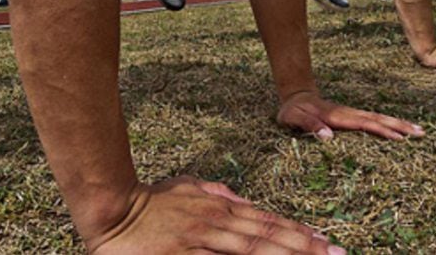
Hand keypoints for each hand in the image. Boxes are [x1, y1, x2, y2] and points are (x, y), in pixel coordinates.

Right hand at [89, 176, 343, 253]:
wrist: (111, 208)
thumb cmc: (149, 202)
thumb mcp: (186, 187)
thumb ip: (215, 191)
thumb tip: (240, 198)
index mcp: (219, 207)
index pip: (267, 221)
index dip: (298, 232)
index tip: (325, 241)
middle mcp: (217, 222)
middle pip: (268, 237)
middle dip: (305, 248)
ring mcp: (202, 240)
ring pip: (252, 251)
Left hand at [277, 91, 423, 141]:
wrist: (296, 96)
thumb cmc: (293, 111)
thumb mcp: (295, 119)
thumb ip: (310, 126)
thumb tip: (328, 137)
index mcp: (338, 117)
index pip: (364, 124)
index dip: (382, 131)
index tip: (399, 138)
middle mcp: (349, 114)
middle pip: (379, 119)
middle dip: (400, 126)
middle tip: (421, 133)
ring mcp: (352, 114)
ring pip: (379, 118)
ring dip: (399, 124)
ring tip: (419, 131)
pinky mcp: (353, 117)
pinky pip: (374, 120)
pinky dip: (389, 124)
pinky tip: (399, 130)